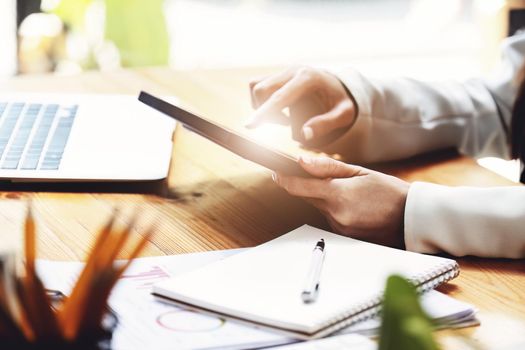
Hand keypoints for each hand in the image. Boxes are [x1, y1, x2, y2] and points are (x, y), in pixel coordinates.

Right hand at [247, 67, 355, 142]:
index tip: (249, 126)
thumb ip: (326, 124)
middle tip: (286, 124)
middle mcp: (293, 70)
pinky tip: (279, 111)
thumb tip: (305, 135)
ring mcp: (284, 71)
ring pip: (257, 87)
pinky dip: (262, 102)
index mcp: (308, 78)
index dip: (264, 112)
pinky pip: (258, 86)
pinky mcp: (278, 75)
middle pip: (262, 90)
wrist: (340, 86)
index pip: (279, 96)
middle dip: (265, 112)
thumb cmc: (342, 102)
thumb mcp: (344, 114)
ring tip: (284, 118)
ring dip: (262, 107)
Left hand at [272, 156, 408, 247]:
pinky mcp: (346, 236)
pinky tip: (355, 206)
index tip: (275, 172)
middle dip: (309, 187)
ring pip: (321, 209)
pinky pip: (333, 219)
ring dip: (327, 199)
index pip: (300, 188)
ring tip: (351, 193)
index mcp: (338, 194)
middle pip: (309, 198)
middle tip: (320, 177)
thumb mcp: (360, 172)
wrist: (413, 218)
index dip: (284, 179)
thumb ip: (327, 167)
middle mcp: (336, 214)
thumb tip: (301, 162)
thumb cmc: (389, 191)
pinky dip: (337, 210)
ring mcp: (340, 228)